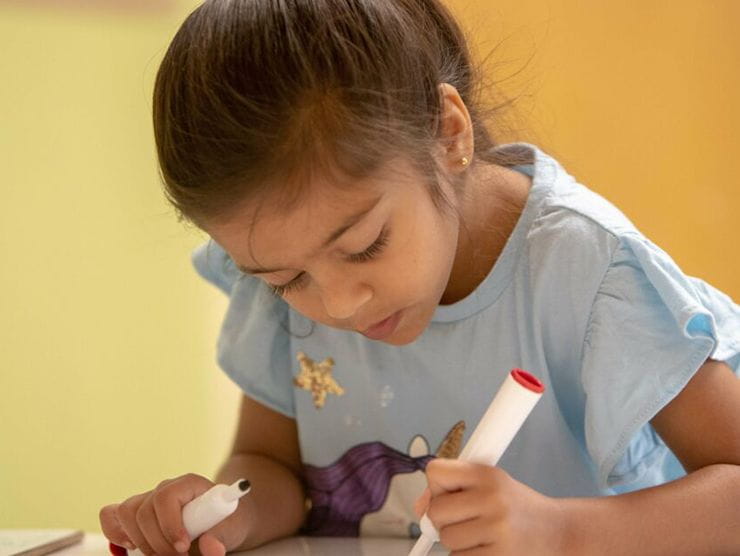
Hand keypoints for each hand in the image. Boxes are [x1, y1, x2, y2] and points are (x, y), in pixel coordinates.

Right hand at [99, 473, 248, 555]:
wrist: (223, 521)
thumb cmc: (226, 522)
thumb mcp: (231, 529)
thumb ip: (221, 537)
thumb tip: (211, 548)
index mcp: (189, 484)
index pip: (166, 497)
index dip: (170, 525)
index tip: (183, 547)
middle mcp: (165, 488)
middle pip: (143, 510)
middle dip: (157, 542)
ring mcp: (148, 499)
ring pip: (125, 513)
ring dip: (140, 541)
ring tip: (159, 553)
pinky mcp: (137, 514)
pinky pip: (112, 516)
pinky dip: (116, 534)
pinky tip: (131, 548)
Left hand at [414, 459, 566, 554]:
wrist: (558, 532)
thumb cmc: (516, 508)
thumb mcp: (489, 486)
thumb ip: (452, 491)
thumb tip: (419, 509)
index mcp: (487, 474)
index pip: (435, 472)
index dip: (436, 487)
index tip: (449, 495)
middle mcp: (492, 498)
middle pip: (436, 511)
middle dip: (443, 520)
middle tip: (465, 521)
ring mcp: (497, 529)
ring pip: (447, 540)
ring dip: (458, 543)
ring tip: (481, 537)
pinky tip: (487, 550)